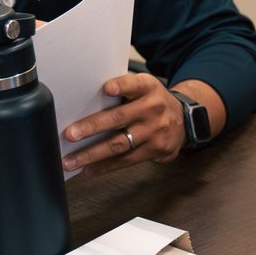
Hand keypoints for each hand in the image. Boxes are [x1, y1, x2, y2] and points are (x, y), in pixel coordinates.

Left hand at [60, 73, 184, 174]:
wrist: (184, 121)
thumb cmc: (153, 103)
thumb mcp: (144, 88)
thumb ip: (122, 91)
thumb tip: (82, 102)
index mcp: (148, 88)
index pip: (134, 84)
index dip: (121, 86)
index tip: (106, 89)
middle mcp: (153, 108)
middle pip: (119, 118)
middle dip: (93, 126)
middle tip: (71, 134)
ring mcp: (155, 131)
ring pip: (119, 144)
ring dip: (92, 154)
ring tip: (71, 161)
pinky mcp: (156, 150)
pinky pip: (126, 161)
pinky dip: (104, 167)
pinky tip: (88, 170)